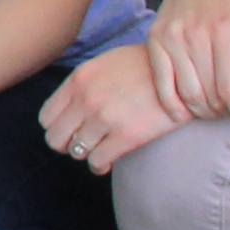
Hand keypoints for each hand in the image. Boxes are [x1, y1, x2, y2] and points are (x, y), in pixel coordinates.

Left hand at [39, 41, 173, 177]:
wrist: (182, 72)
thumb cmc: (146, 66)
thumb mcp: (106, 64)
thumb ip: (83, 84)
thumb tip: (69, 108)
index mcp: (78, 80)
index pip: (46, 117)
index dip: (57, 128)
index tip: (70, 131)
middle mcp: (86, 99)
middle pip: (55, 139)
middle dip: (67, 145)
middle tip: (83, 143)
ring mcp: (104, 118)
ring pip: (76, 152)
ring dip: (87, 154)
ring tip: (100, 150)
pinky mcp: (126, 136)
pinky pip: (97, 162)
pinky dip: (99, 166)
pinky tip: (108, 162)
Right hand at [142, 0, 229, 129]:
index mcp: (225, 31)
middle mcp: (195, 35)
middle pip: (209, 94)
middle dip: (225, 113)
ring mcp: (172, 38)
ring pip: (186, 92)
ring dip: (202, 111)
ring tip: (215, 113)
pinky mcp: (155, 39)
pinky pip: (161, 82)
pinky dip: (172, 104)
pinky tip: (183, 114)